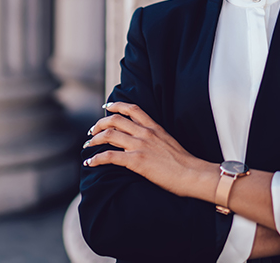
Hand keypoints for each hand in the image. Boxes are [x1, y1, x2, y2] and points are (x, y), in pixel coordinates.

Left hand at [83, 102, 214, 197]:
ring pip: (108, 135)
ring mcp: (140, 145)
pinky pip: (109, 156)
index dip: (116, 106)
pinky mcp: (136, 160)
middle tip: (91, 132)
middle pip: (114, 120)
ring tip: (87, 146)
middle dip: (99, 124)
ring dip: (94, 140)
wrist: (192, 174)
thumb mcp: (169, 142)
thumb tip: (145, 142)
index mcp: (154, 127)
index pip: (132, 109)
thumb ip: (155, 138)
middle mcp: (145, 132)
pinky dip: (96, 159)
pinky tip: (90, 163)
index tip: (106, 107)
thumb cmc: (184, 163)